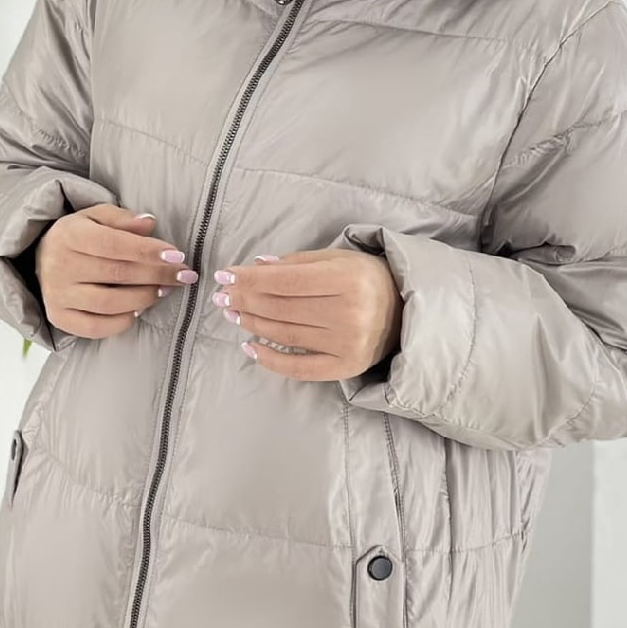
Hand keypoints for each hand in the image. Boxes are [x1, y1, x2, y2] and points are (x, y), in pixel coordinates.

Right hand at [35, 205, 195, 338]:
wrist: (39, 259)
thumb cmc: (79, 236)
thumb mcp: (96, 217)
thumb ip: (123, 218)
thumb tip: (150, 223)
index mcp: (69, 234)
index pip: (114, 244)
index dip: (148, 251)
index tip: (177, 256)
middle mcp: (59, 265)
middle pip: (117, 273)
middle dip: (157, 275)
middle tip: (183, 275)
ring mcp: (58, 294)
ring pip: (109, 303)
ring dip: (144, 298)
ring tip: (163, 290)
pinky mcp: (59, 317)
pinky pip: (96, 327)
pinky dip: (122, 322)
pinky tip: (138, 310)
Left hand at [210, 247, 403, 381]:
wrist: (403, 311)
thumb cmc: (365, 278)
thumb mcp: (337, 259)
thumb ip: (296, 263)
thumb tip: (255, 266)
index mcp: (347, 279)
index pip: (284, 281)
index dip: (249, 279)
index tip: (224, 276)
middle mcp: (349, 313)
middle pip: (280, 308)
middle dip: (245, 301)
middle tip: (223, 297)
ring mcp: (347, 344)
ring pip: (284, 335)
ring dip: (252, 324)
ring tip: (234, 314)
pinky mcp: (346, 368)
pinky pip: (299, 368)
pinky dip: (270, 360)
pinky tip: (250, 347)